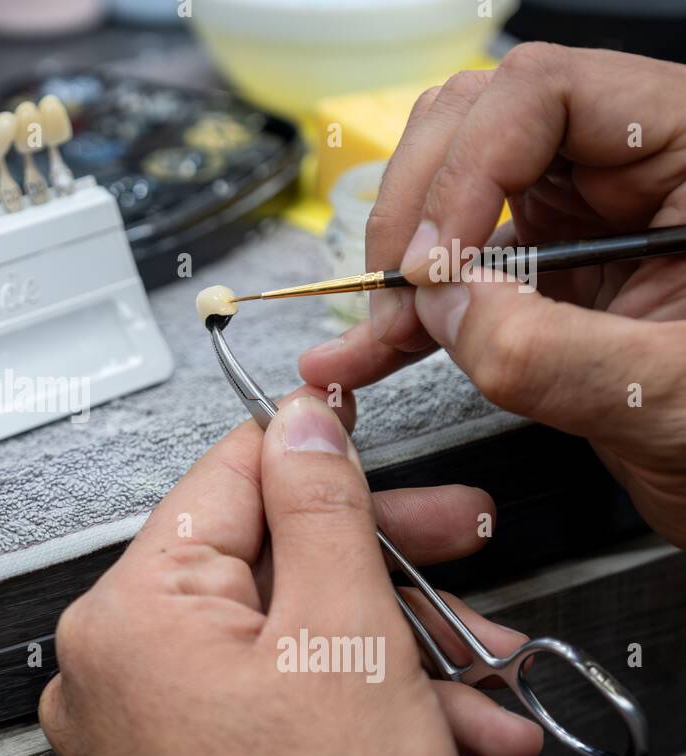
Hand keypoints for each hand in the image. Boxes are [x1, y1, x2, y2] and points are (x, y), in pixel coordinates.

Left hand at [39, 394, 541, 755]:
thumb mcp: (344, 633)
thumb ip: (319, 506)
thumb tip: (301, 422)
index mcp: (132, 608)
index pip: (226, 476)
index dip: (314, 454)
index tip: (365, 444)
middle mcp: (118, 658)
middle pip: (265, 561)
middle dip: (381, 564)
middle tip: (452, 545)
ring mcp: (146, 715)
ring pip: (284, 635)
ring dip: (392, 645)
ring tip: (474, 671)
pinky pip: (270, 693)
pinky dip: (355, 699)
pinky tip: (439, 720)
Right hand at [299, 44, 685, 545]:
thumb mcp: (670, 397)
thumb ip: (553, 352)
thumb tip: (444, 305)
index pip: (545, 95)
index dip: (470, 166)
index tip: (434, 261)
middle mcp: (628, 167)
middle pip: (481, 122)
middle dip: (420, 205)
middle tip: (401, 290)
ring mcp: (583, 215)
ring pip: (451, 186)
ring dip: (400, 256)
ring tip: (377, 326)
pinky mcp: (547, 271)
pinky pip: (454, 270)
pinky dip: (405, 311)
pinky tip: (365, 352)